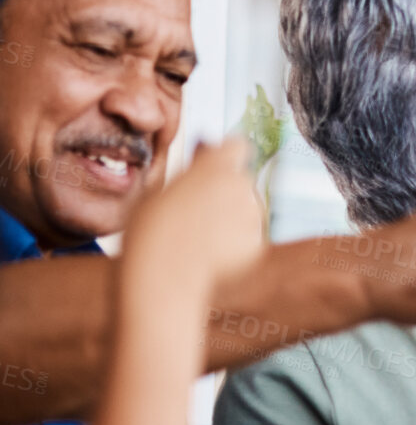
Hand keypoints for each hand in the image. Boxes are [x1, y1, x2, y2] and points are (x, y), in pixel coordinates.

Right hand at [124, 138, 262, 292]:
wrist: (162, 278)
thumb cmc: (148, 232)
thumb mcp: (156, 190)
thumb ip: (188, 168)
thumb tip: (204, 149)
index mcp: (215, 166)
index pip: (236, 146)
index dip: (224, 155)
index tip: (210, 165)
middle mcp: (241, 186)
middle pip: (239, 180)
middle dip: (224, 189)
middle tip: (195, 209)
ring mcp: (252, 216)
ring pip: (245, 209)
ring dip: (230, 216)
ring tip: (196, 237)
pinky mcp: (257, 244)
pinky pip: (248, 237)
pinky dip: (234, 243)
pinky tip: (207, 255)